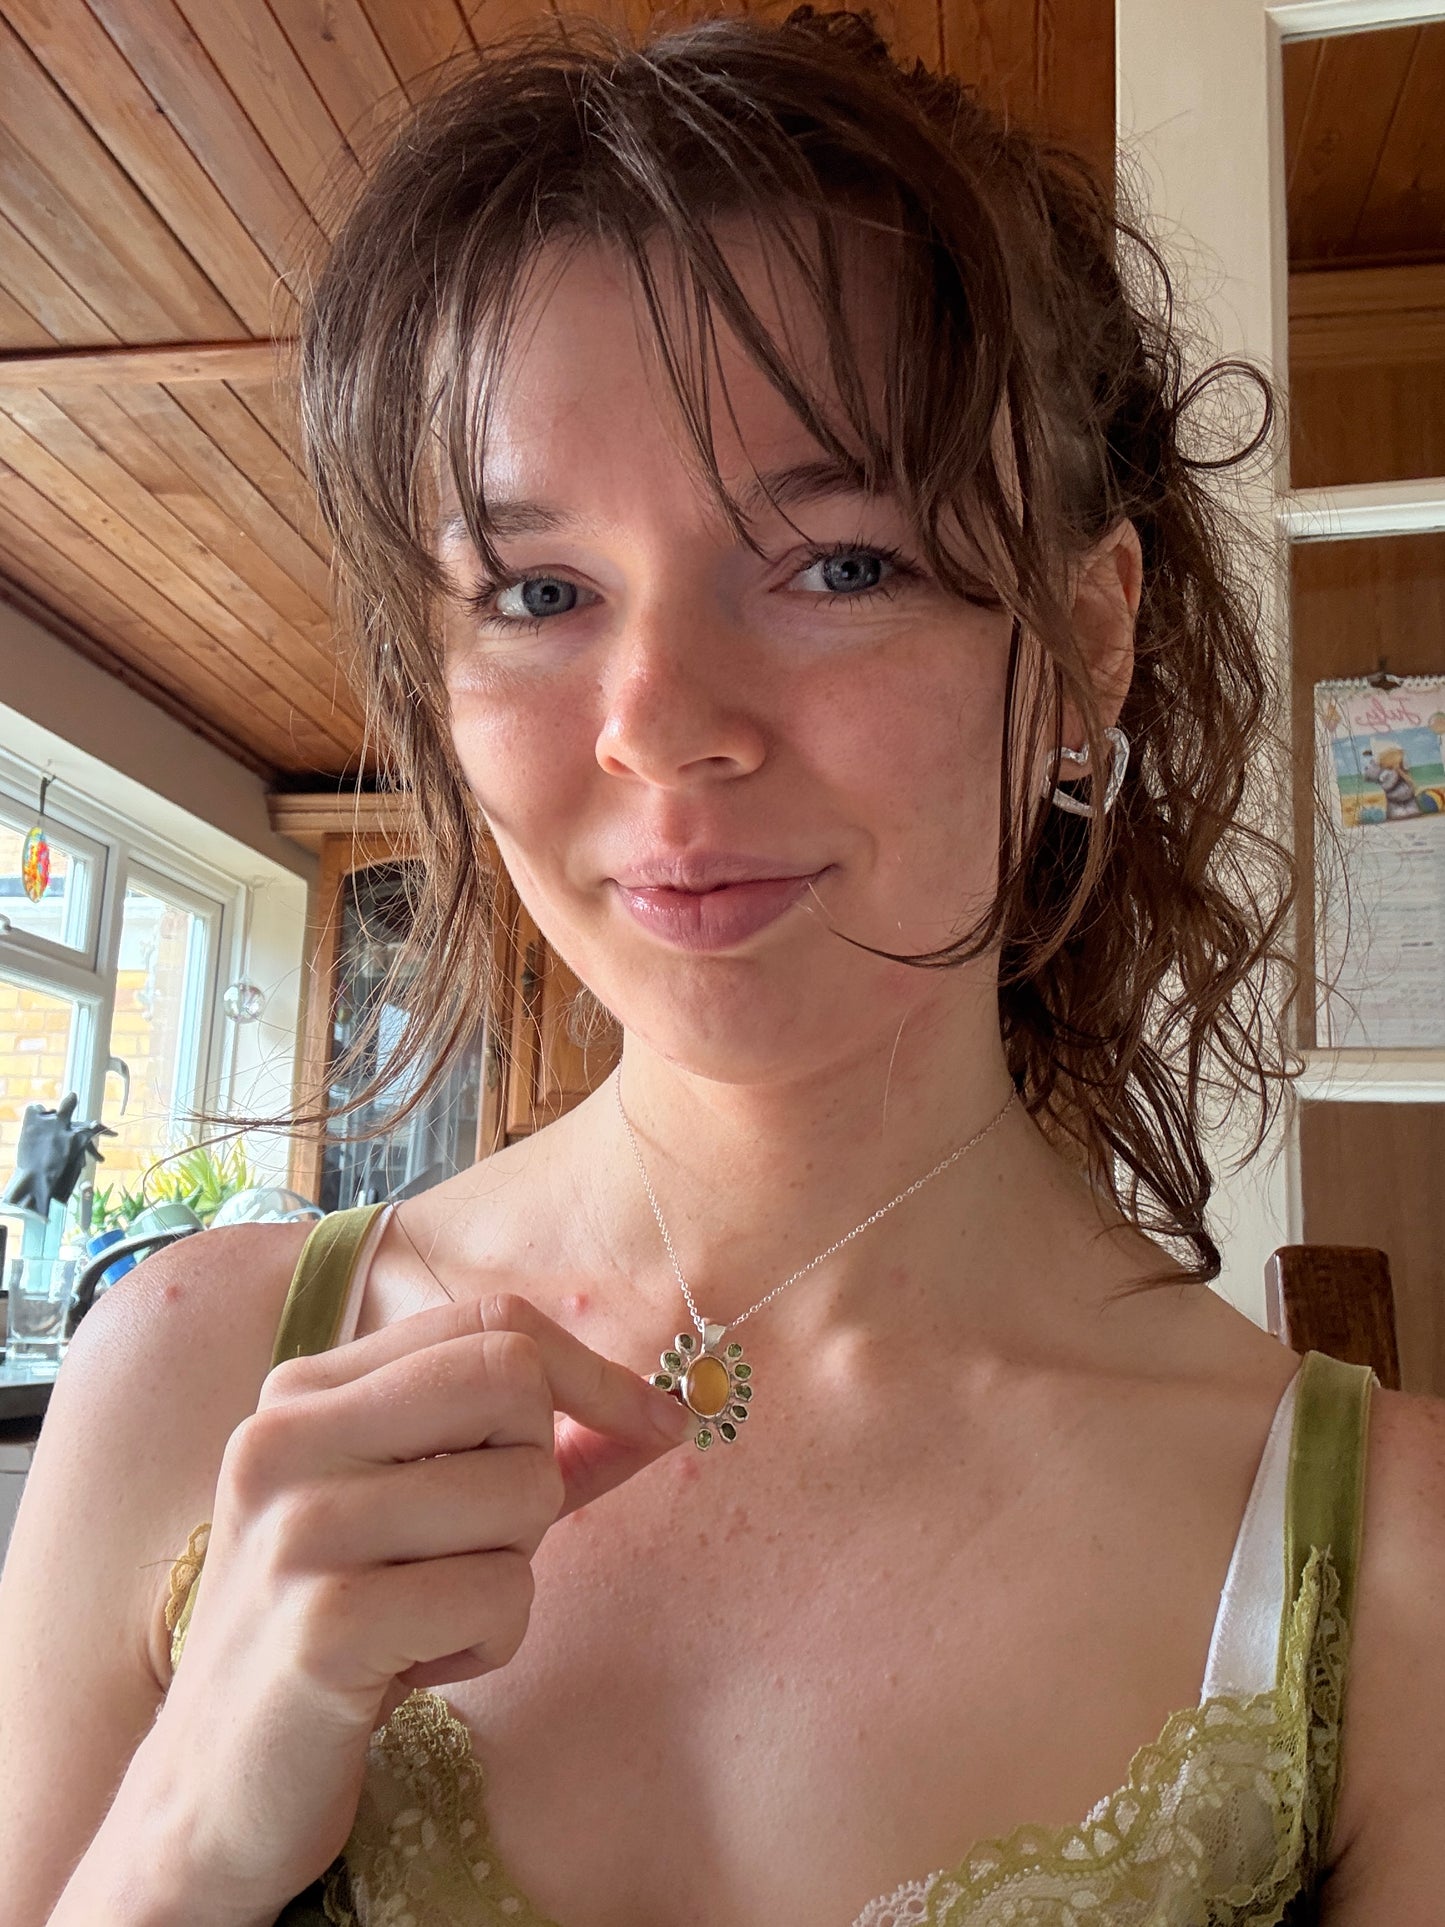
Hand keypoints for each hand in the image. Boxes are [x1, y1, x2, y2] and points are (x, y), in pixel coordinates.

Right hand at [141, 1292, 695, 1915]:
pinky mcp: (323, 1627)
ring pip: (521, 1491)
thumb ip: (531, 1452)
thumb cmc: (345, 1629)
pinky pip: (501, 1598)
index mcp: (305, 1391)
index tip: (655, 1422)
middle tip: (487, 1544)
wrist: (218, 1785)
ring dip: (513, 1570)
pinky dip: (490, 1641)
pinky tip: (416, 1666)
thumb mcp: (424, 1516)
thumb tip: (661, 1413)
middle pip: (511, 1381)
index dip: (593, 1371)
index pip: (490, 1324)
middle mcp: (286, 1436)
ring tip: (432, 1612)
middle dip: (540, 1469)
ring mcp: (297, 1528)